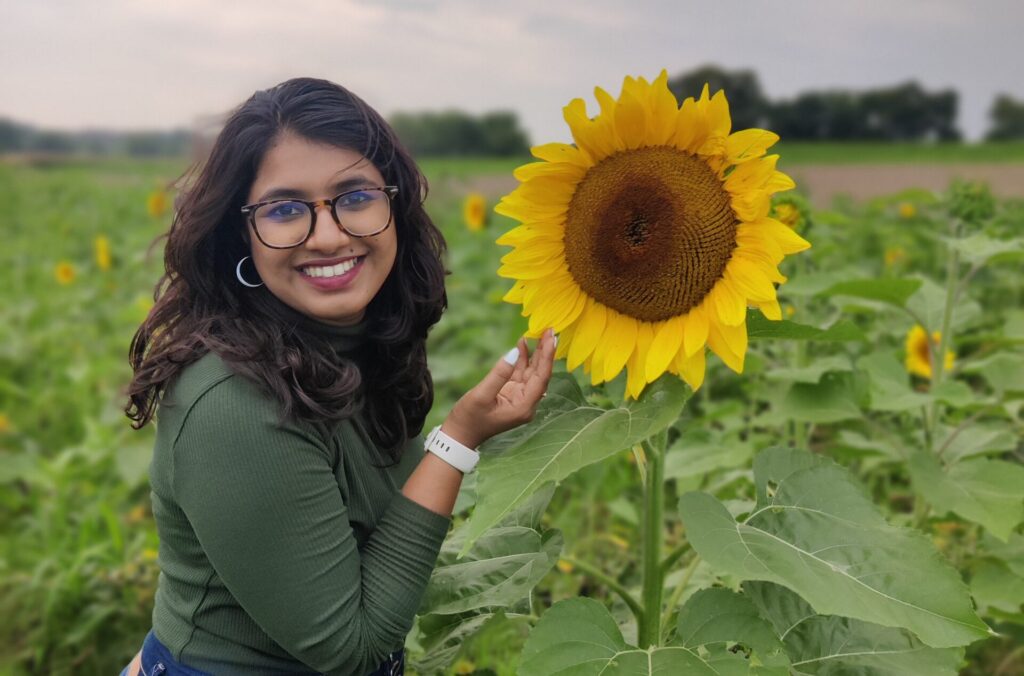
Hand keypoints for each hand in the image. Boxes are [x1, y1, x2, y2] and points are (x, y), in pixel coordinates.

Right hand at [441, 328, 556, 448]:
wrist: (459, 435)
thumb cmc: (469, 418)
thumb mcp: (482, 395)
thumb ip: (499, 374)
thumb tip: (515, 352)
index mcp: (524, 407)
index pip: (541, 378)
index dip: (547, 356)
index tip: (551, 337)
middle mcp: (526, 403)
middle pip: (541, 374)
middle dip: (545, 352)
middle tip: (550, 330)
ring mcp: (520, 398)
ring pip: (532, 372)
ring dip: (535, 353)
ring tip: (539, 332)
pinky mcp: (512, 394)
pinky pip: (521, 374)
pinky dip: (523, 359)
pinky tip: (523, 344)